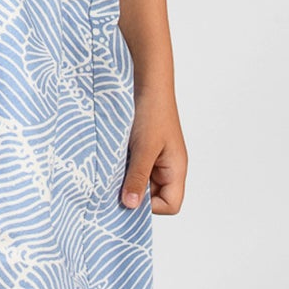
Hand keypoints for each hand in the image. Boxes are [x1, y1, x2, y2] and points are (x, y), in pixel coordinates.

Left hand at [120, 92, 186, 215]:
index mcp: (176, 169)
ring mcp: (155, 157)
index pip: (171, 205)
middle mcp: (168, 167)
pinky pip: (134, 167)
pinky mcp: (142, 148)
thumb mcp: (144, 148)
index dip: (151, 206)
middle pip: (154, 196)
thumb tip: (130, 206)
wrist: (146, 81)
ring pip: (141, 181)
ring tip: (113, 167)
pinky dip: (123, 166)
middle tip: (115, 184)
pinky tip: (112, 158)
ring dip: (126, 178)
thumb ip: (138, 177)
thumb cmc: (152, 111)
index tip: (130, 194)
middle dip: (135, 192)